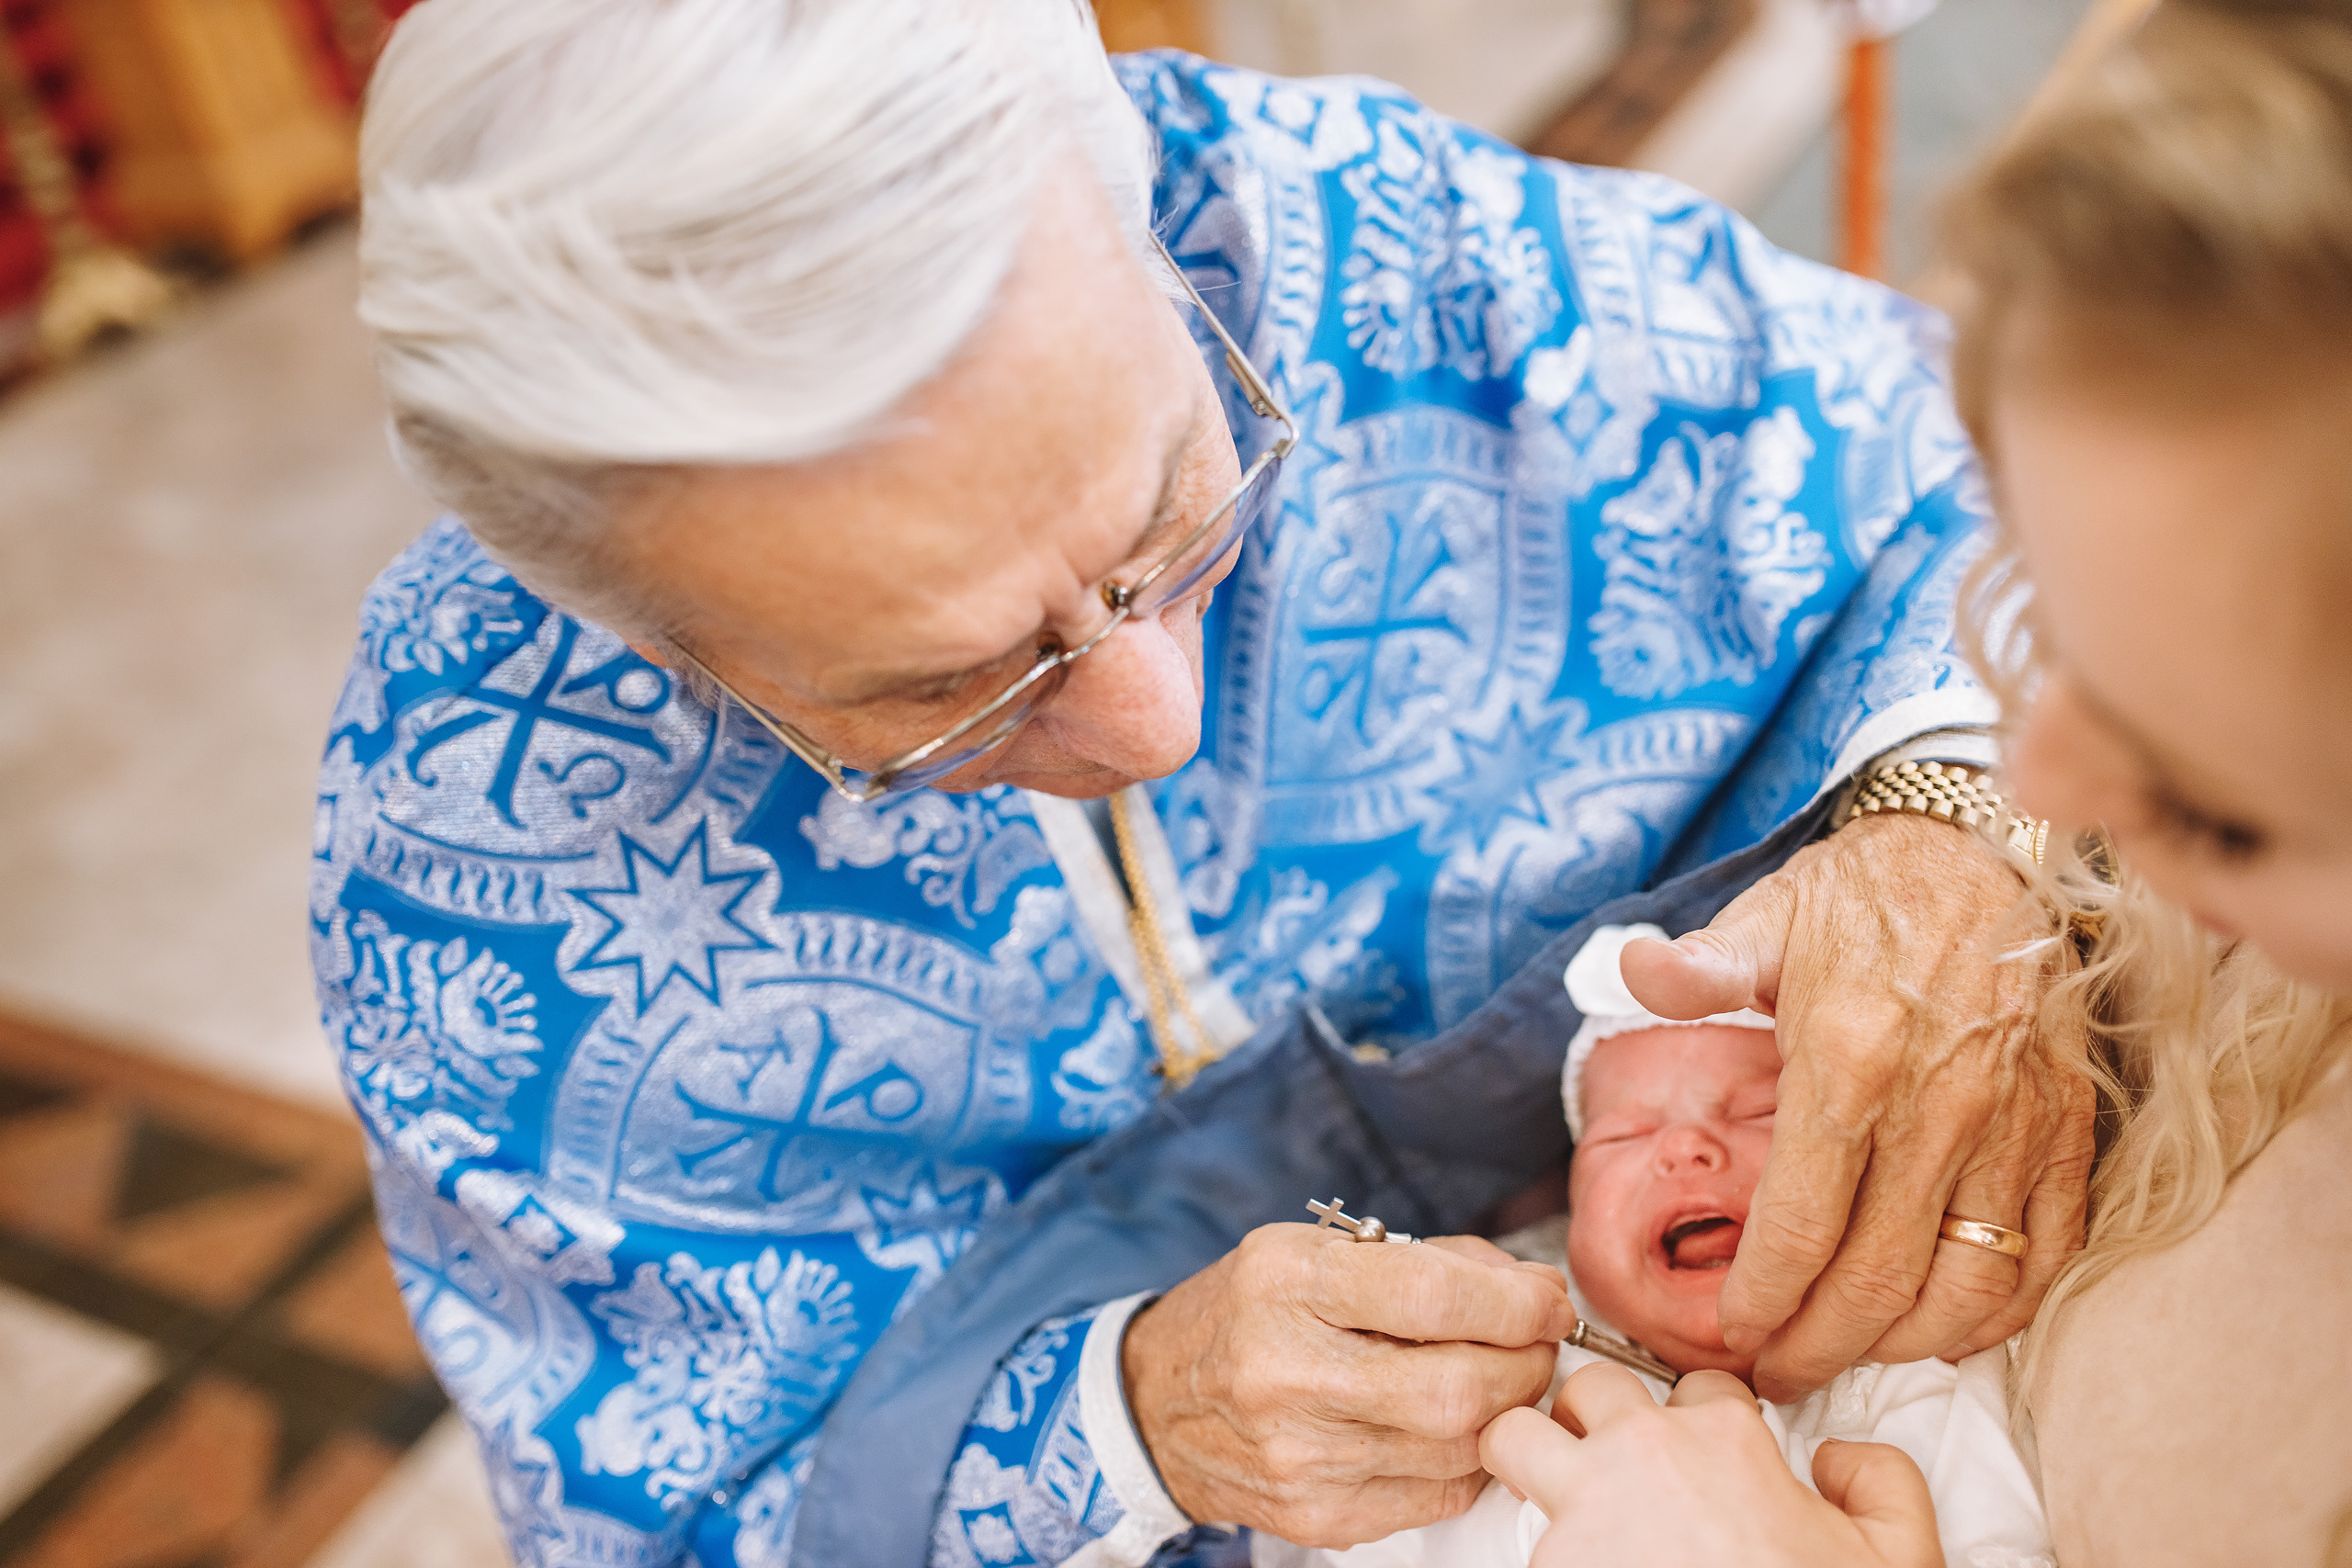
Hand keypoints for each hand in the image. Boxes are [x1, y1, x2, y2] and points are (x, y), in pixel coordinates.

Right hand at [1121, 1226, 1575, 1546]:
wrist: (1156, 1403)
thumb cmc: (1250, 1313)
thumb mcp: (1317, 1253)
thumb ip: (1431, 1262)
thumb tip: (1537, 1288)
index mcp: (1287, 1283)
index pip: (1431, 1295)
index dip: (1513, 1302)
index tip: (1545, 1299)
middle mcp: (1286, 1371)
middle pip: (1456, 1388)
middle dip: (1524, 1364)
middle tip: (1535, 1343)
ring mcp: (1300, 1455)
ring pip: (1457, 1448)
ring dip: (1506, 1413)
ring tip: (1500, 1379)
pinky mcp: (1316, 1513)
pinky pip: (1436, 1495)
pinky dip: (1467, 1460)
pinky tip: (1454, 1427)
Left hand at [1481, 1363, 1944, 1567]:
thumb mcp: (1901, 1553)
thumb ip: (1882, 1480)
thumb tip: (1837, 1455)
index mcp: (1724, 1438)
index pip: (1698, 1383)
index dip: (1703, 1416)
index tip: (1701, 1450)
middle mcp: (1643, 1454)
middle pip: (1589, 1388)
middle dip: (1596, 1416)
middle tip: (1609, 1458)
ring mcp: (1583, 1506)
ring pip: (1514, 1437)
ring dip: (1528, 1456)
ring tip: (1558, 1496)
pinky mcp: (1547, 1566)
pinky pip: (1519, 1534)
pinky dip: (1541, 1550)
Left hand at [1621, 811, 2094, 1399]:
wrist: (1994, 846)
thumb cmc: (1867, 891)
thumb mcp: (1770, 913)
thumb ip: (1700, 962)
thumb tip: (1630, 970)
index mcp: (1849, 1063)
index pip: (1802, 1229)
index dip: (1764, 1301)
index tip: (1733, 1336)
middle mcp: (1939, 1109)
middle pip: (1876, 1282)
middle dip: (1817, 1348)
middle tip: (1775, 1374)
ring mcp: (2013, 1126)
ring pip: (1966, 1287)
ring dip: (1903, 1347)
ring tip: (1848, 1358)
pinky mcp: (2066, 1128)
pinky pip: (2046, 1253)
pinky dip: (1999, 1312)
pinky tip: (1949, 1330)